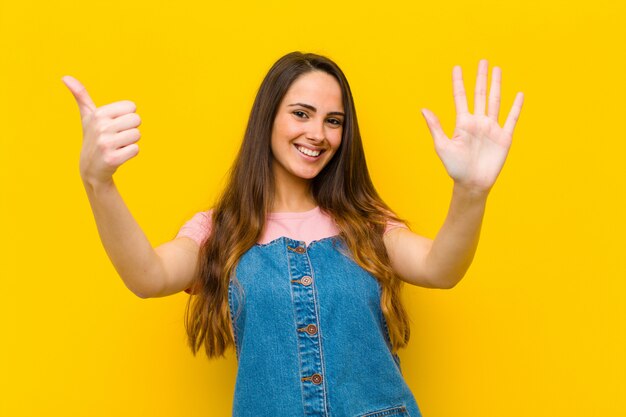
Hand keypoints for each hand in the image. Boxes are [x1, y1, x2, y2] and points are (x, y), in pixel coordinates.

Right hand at [63, 76, 140, 186]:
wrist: (90, 168)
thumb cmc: (92, 137)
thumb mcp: (87, 117)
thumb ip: (80, 95)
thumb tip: (65, 77)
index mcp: (98, 114)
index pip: (131, 106)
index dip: (127, 116)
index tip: (114, 125)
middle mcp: (100, 127)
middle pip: (137, 120)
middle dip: (130, 129)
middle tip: (117, 137)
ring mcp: (105, 144)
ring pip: (137, 135)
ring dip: (130, 142)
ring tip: (116, 146)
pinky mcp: (112, 159)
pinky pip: (136, 150)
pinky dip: (130, 153)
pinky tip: (118, 156)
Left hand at [421, 60, 523, 194]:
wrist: (472, 183)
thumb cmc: (455, 167)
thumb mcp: (442, 146)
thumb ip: (436, 127)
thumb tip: (423, 109)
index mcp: (463, 123)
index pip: (461, 98)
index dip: (459, 83)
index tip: (457, 68)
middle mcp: (478, 122)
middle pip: (480, 94)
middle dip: (481, 77)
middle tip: (483, 61)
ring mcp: (492, 128)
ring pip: (495, 101)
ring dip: (497, 85)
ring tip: (497, 69)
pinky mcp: (504, 137)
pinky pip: (511, 119)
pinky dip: (516, 107)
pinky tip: (519, 94)